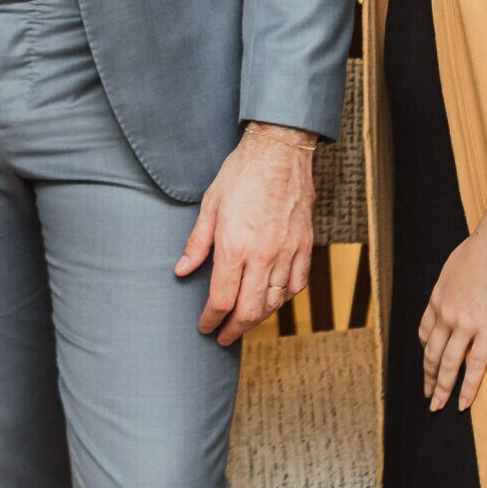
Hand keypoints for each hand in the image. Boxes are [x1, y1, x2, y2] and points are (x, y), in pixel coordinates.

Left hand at [175, 123, 316, 345]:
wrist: (280, 150)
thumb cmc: (241, 173)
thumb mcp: (210, 204)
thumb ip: (197, 243)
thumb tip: (181, 271)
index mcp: (234, 246)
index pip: (221, 299)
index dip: (211, 319)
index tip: (205, 326)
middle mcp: (262, 255)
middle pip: (250, 311)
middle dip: (234, 329)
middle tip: (223, 337)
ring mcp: (287, 252)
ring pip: (274, 302)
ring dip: (258, 318)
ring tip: (245, 321)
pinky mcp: (305, 245)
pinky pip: (297, 285)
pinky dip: (284, 299)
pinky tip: (273, 300)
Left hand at [418, 223, 486, 411]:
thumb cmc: (483, 247)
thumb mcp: (457, 264)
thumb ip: (454, 280)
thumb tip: (458, 282)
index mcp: (438, 298)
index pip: (426, 332)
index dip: (425, 351)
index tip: (427, 363)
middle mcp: (445, 315)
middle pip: (431, 353)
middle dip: (428, 376)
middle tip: (426, 394)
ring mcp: (464, 325)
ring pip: (447, 365)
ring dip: (440, 389)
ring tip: (436, 406)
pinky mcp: (486, 331)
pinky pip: (473, 367)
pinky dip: (466, 388)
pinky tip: (462, 404)